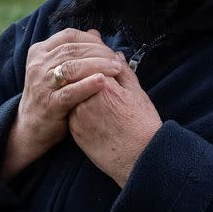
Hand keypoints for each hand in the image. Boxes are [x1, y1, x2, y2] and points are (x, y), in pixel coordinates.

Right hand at [1, 28, 121, 179]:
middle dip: (100, 52)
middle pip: (73, 50)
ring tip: (117, 69)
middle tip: (117, 59)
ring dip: (98, 66)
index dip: (92, 40)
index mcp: (39, 52)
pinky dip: (88, 85)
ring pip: (72, 67)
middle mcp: (38, 65)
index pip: (69, 36)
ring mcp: (41, 84)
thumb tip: (95, 33)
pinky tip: (103, 82)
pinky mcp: (49, 104)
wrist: (31, 129)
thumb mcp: (58, 69)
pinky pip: (71, 91)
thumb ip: (75, 51)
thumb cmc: (51, 95)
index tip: (109, 48)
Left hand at [68, 55, 161, 187]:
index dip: (96, 54)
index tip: (102, 55)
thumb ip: (123, 71)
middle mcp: (86, 99)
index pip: (92, 60)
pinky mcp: (74, 130)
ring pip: (71, 90)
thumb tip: (115, 55)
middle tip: (93, 67)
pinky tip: (87, 102)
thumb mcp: (137, 92)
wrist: (138, 157)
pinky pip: (70, 108)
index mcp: (105, 86)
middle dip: (83, 66)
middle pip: (76, 74)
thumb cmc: (142, 124)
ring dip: (77, 83)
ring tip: (90, 84)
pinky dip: (75, 101)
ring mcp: (78, 116)